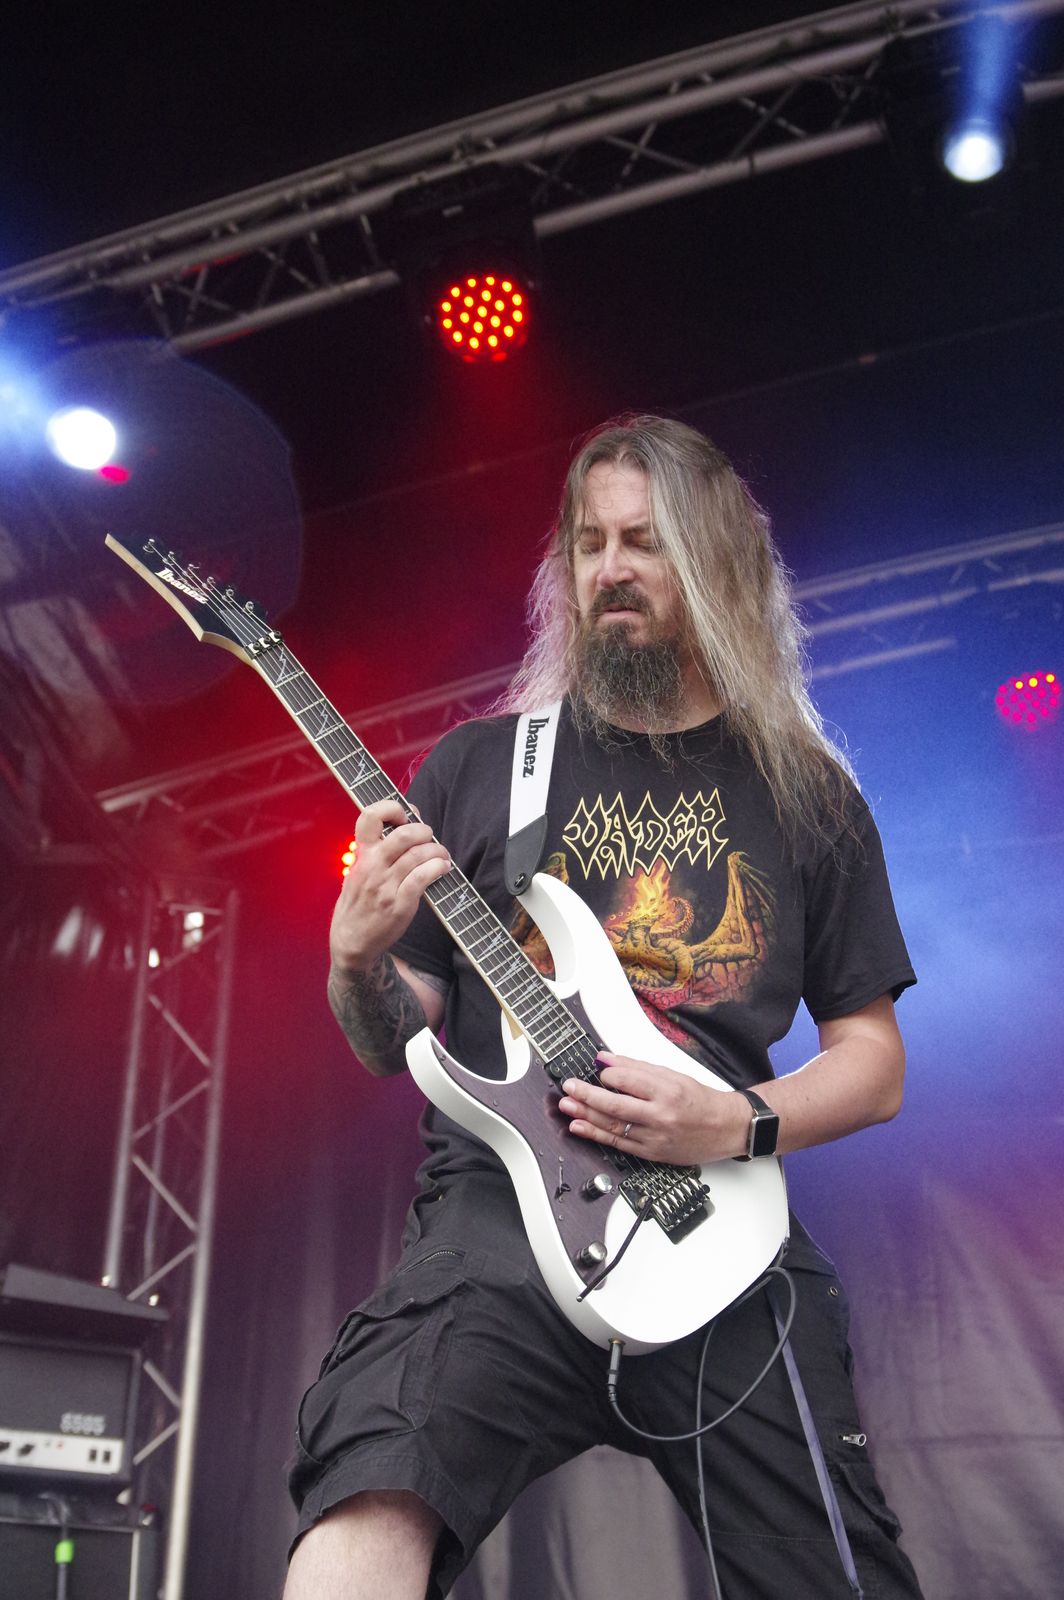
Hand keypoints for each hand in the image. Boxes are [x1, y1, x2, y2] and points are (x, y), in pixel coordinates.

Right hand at [330, 798, 450, 972]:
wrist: (351, 941)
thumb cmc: (359, 902)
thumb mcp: (359, 870)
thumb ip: (378, 847)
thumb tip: (407, 818)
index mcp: (361, 855)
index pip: (370, 816)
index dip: (392, 807)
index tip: (406, 814)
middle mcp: (372, 867)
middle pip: (403, 834)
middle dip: (424, 831)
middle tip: (430, 838)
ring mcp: (385, 886)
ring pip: (418, 855)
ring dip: (438, 851)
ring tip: (442, 856)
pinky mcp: (399, 904)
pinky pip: (423, 878)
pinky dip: (438, 868)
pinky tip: (443, 869)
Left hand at [557, 1053, 749, 1164]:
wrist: (725, 1128)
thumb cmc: (700, 1100)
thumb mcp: (671, 1075)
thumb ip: (636, 1067)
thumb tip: (606, 1059)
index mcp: (667, 1091)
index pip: (627, 1080)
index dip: (607, 1075)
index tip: (598, 1071)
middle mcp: (660, 1116)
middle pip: (615, 1105)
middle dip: (587, 1095)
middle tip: (568, 1087)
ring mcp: (654, 1138)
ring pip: (612, 1126)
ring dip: (585, 1115)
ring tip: (567, 1106)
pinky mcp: (651, 1154)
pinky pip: (618, 1144)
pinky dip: (596, 1135)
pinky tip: (580, 1127)